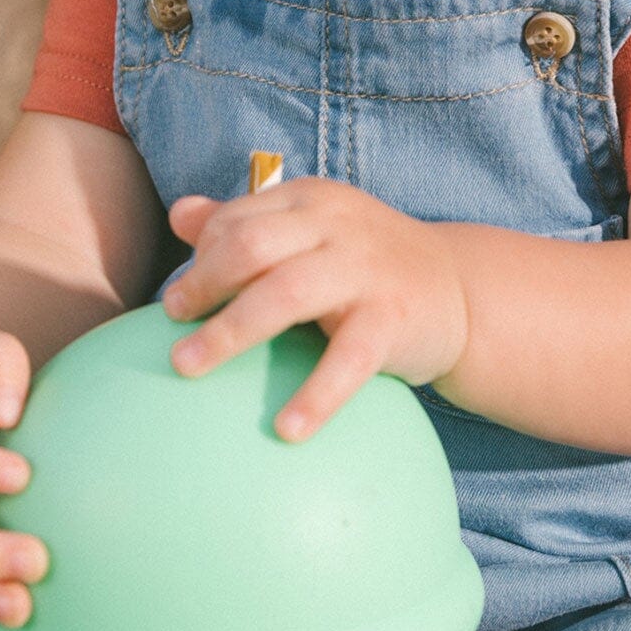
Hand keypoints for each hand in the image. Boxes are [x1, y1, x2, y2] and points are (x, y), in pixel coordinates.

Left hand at [162, 178, 467, 440]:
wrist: (459, 289)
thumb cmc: (365, 264)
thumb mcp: (312, 232)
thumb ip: (248, 223)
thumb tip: (180, 216)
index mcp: (310, 201)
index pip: (238, 220)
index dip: (201, 258)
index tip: (179, 301)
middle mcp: (336, 226)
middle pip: (250, 247)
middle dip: (202, 284)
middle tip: (171, 323)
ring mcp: (366, 270)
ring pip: (285, 294)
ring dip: (229, 332)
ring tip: (187, 366)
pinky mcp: (393, 319)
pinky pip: (348, 360)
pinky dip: (316, 395)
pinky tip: (286, 429)